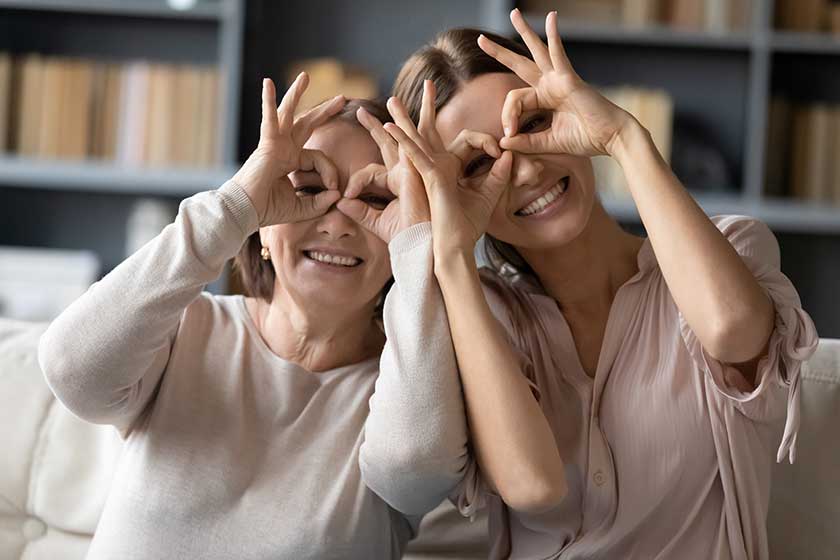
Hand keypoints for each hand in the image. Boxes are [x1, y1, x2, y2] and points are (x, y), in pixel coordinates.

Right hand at [232, 73, 345, 225]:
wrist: (245, 212)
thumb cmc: (268, 210)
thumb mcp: (302, 208)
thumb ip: (321, 202)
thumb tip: (337, 194)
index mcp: (291, 161)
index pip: (319, 158)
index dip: (331, 172)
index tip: (334, 189)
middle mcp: (283, 149)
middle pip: (306, 124)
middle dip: (324, 111)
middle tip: (342, 98)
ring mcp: (274, 144)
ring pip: (288, 114)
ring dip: (296, 94)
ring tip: (305, 76)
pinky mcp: (266, 144)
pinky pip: (269, 119)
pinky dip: (268, 102)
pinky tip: (268, 83)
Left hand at [336, 106, 429, 243]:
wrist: (422, 249)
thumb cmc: (405, 238)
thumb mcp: (377, 221)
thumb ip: (359, 210)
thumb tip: (340, 202)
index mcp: (400, 182)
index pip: (372, 170)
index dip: (355, 181)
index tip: (346, 196)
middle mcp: (410, 173)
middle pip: (394, 142)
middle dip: (380, 125)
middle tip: (363, 110)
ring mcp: (418, 172)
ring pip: (408, 138)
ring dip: (401, 117)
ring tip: (392, 100)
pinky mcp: (423, 176)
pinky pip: (410, 152)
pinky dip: (401, 139)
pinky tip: (389, 127)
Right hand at [382, 81, 512, 255]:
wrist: (456, 247)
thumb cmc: (468, 227)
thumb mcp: (489, 196)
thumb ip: (499, 174)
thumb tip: (508, 154)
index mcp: (451, 170)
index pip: (468, 141)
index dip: (487, 141)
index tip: (501, 151)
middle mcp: (437, 168)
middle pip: (429, 133)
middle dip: (425, 109)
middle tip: (426, 87)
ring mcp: (428, 172)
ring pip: (416, 140)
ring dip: (404, 120)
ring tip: (391, 101)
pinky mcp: (426, 177)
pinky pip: (413, 155)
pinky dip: (404, 141)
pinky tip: (390, 128)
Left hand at [478, 9, 637, 157]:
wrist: (611, 138)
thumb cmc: (586, 139)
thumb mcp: (548, 143)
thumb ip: (526, 142)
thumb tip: (503, 142)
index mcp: (545, 98)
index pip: (515, 99)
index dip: (507, 116)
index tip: (509, 134)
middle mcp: (551, 85)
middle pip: (520, 64)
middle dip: (500, 53)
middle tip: (481, 39)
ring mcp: (560, 78)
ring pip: (537, 51)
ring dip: (524, 32)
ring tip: (514, 14)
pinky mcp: (570, 78)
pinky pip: (559, 53)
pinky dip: (554, 36)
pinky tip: (551, 18)